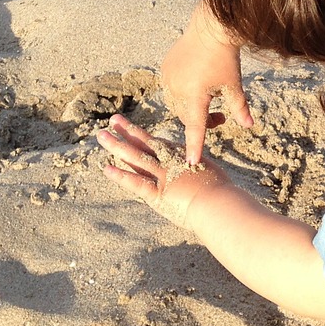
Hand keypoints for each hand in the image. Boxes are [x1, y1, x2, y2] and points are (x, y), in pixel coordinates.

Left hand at [97, 114, 230, 226]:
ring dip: (117, 146)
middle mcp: (172, 164)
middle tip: (112, 120)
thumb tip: (205, 182)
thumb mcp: (213, 178)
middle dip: (127, 131)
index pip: (161, 144)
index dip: (144, 136)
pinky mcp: (158, 195)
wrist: (221, 204)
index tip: (132, 129)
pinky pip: (136, 184)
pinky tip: (106, 168)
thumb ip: (203, 176)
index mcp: (185, 158)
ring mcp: (163, 178)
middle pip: (145, 144)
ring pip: (136, 158)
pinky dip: (121, 176)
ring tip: (101, 135)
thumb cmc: (224, 195)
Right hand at [161, 4, 254, 163]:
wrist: (211, 27)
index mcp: (196, 95)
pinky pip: (172, 89)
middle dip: (202, 121)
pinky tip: (199, 81)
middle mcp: (177, 88)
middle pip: (186, 117)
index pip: (195, 127)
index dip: (195, 145)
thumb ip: (240, 108)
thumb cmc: (226, 57)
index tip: (191, 162)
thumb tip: (249, 126)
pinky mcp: (165, 69)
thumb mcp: (234, 84)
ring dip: (192, 108)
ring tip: (212, 98)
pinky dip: (184, 93)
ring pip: (178, 104)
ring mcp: (169, 78)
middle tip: (221, 117)